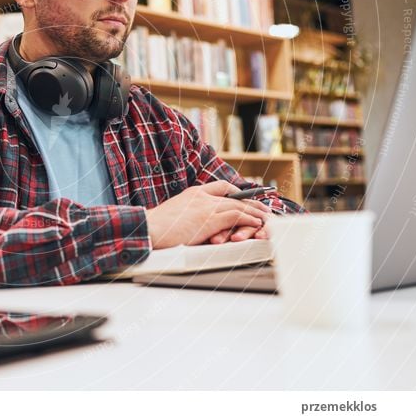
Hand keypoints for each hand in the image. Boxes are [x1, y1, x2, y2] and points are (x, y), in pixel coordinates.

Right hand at [144, 180, 271, 249]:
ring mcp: (206, 206)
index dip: (234, 191)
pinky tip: (257, 223)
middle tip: (262, 206)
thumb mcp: (172, 215)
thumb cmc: (155, 227)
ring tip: (266, 216)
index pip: (219, 186)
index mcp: (192, 193)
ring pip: (238, 204)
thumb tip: (189, 223)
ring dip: (254, 211)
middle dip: (250, 201)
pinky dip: (249, 218)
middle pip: (233, 195)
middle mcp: (202, 196)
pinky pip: (236, 215)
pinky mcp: (209, 219)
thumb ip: (186, 215)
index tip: (242, 195)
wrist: (148, 229)